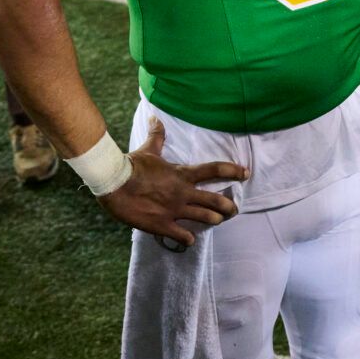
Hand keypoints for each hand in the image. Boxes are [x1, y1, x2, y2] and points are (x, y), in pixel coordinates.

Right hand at [100, 119, 247, 247]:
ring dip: (213, 220)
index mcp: (182, 174)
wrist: (113, 183)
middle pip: (216, 200)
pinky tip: (190, 240)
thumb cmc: (131, 165)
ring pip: (204, 218)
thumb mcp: (148, 149)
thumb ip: (157, 136)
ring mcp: (174, 210)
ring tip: (217, 222)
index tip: (246, 173)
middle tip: (233, 210)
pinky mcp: (162, 225)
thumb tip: (155, 118)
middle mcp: (183, 192)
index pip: (214, 170)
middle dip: (228, 206)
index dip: (233, 171)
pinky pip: (182, 235)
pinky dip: (188, 239)